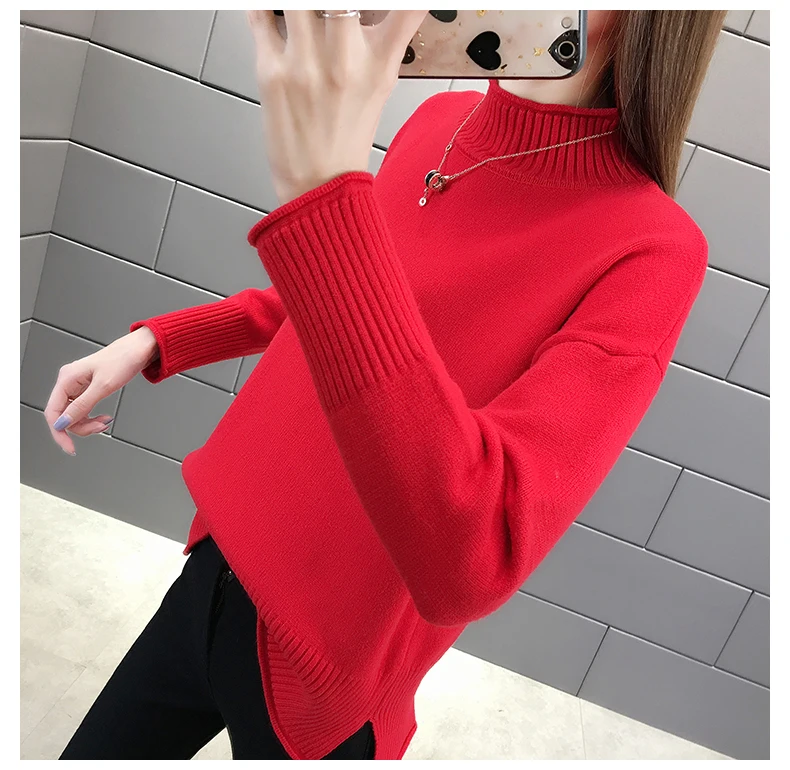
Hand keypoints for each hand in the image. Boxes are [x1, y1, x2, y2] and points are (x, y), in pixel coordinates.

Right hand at [44, 326, 158, 455]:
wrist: (139, 349)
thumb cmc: (123, 360)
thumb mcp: (103, 386)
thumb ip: (82, 406)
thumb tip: (62, 423)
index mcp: (67, 378)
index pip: (53, 412)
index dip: (59, 432)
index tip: (69, 447)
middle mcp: (69, 381)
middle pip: (64, 416)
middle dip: (81, 427)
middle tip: (100, 428)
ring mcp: (78, 385)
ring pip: (74, 414)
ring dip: (88, 423)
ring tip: (105, 423)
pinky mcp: (88, 388)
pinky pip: (83, 409)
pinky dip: (93, 417)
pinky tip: (104, 419)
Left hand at [247, 9, 427, 204]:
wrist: (318, 183)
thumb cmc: (347, 135)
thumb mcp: (381, 84)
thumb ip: (390, 35)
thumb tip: (398, 5)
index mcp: (379, 62)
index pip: (406, 6)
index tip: (385, 0)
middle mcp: (345, 58)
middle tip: (331, 2)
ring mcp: (305, 61)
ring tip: (305, 8)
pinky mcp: (271, 69)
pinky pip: (260, 13)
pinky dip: (263, 6)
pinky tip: (271, 10)